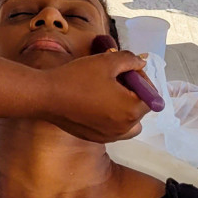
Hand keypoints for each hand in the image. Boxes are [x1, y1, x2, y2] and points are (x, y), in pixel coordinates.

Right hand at [38, 51, 152, 142]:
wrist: (47, 96)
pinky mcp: (96, 138)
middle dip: (132, 91)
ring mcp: (110, 136)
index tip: (125, 69)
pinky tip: (95, 101)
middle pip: (140, 108)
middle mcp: (124, 128)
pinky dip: (111, 116)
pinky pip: (114, 128)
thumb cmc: (77, 78)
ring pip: (129, 122)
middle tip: (114, 76)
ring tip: (107, 91)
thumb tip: (141, 62)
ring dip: (124, 106)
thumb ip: (129, 60)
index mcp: (131, 110)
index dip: (141, 79)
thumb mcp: (107, 61)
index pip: (150, 95)